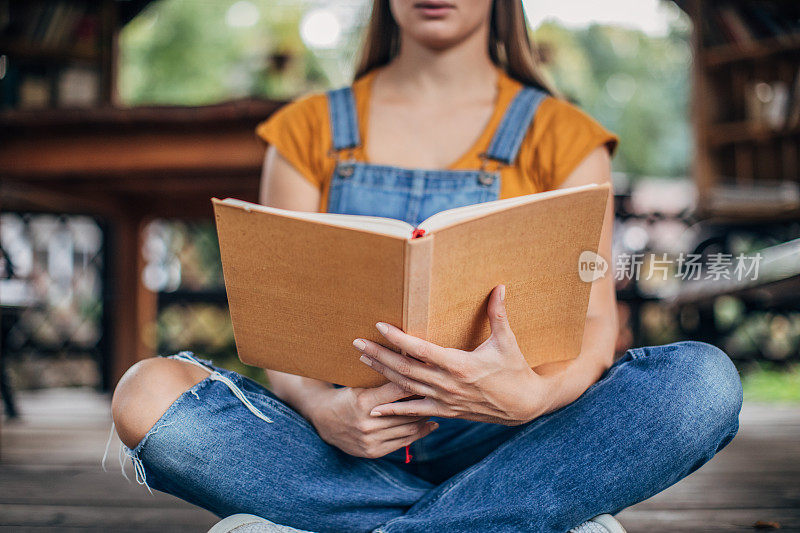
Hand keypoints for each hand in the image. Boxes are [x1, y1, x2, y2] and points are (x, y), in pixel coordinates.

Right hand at [306, 382, 438, 457]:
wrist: (322, 419)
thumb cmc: (345, 394)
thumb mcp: (360, 383)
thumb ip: (382, 377)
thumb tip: (411, 362)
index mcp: (363, 401)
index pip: (398, 390)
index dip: (417, 382)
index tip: (432, 376)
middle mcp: (367, 422)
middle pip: (406, 411)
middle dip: (426, 401)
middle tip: (441, 392)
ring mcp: (370, 440)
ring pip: (408, 428)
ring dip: (425, 417)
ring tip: (438, 406)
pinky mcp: (373, 451)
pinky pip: (403, 442)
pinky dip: (419, 433)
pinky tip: (430, 424)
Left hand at [353, 285, 556, 424]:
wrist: (524, 405)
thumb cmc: (515, 370)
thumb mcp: (506, 341)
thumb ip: (498, 313)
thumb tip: (500, 286)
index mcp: (458, 365)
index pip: (420, 350)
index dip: (398, 338)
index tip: (379, 326)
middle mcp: (446, 384)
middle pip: (404, 368)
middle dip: (379, 354)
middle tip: (356, 342)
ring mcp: (444, 400)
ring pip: (405, 387)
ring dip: (382, 373)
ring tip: (362, 360)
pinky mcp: (446, 411)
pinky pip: (415, 411)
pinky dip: (393, 410)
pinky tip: (374, 409)